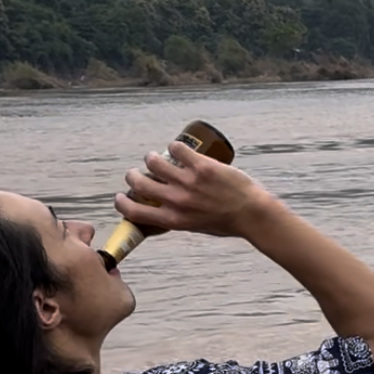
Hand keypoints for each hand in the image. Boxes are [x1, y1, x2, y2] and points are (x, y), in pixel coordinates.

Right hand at [114, 141, 273, 237]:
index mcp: (174, 219)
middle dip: (133, 176)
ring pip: (154, 162)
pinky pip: (178, 149)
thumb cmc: (228, 224)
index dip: (122, 203)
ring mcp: (189, 182)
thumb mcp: (197, 227)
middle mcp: (177, 201)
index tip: (120, 197)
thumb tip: (166, 214)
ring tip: (154, 157)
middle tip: (136, 172)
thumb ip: (180, 219)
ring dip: (151, 158)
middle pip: (140, 183)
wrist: (252, 214)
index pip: (136, 212)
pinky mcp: (202, 166)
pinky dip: (175, 147)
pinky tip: (177, 148)